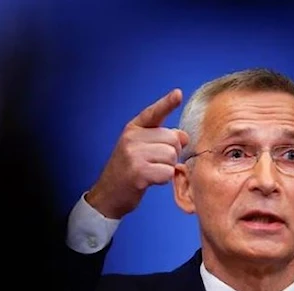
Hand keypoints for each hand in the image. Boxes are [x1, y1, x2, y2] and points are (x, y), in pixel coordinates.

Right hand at [85, 89, 188, 218]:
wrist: (109, 194)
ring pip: (171, 155)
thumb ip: (162, 138)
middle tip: (157, 162)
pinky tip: (151, 180)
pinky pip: (167, 171)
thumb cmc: (129, 171)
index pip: (154, 113)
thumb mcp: (141, 149)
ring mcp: (133, 154)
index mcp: (133, 129)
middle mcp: (132, 138)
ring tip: (152, 171)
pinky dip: (164, 179)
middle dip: (172, 153)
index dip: (167, 103)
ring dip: (167, 167)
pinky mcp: (138, 172)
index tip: (178, 93)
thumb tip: (184, 136)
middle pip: (172, 139)